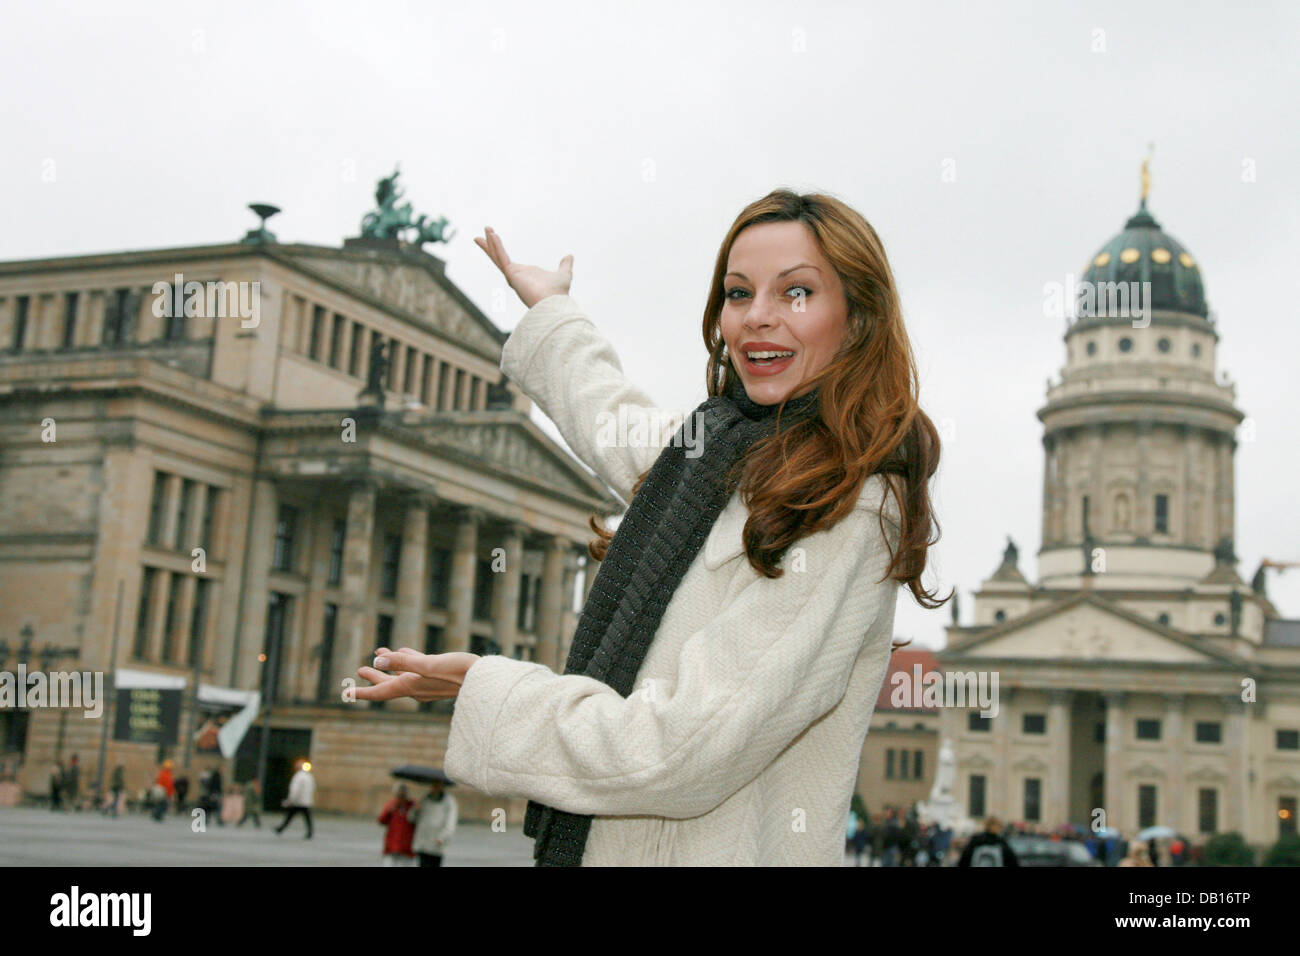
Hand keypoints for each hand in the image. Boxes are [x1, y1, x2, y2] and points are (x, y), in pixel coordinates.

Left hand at [355, 647, 480, 702]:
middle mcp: (418, 688)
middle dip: (374, 678)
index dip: (362, 691)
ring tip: (378, 654)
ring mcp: (429, 683)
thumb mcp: (430, 664)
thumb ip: (403, 663)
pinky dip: (407, 661)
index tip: (345, 693)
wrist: (486, 680)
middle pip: (389, 685)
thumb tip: (377, 661)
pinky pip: (417, 669)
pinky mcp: (439, 676)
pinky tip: (405, 652)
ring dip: (389, 666)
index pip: (381, 692)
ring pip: (403, 675)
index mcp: (412, 686)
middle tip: (359, 670)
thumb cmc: (460, 672)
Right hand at [474, 226, 572, 308]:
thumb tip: (569, 257)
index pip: (506, 261)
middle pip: (497, 258)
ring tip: (486, 228)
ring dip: (491, 243)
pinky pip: (502, 257)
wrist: (554, 304)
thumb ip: (565, 265)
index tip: (493, 241)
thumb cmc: (558, 293)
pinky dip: (497, 246)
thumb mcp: (564, 274)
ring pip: (497, 256)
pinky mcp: (512, 274)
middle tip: (479, 237)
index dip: (499, 250)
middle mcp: (515, 276)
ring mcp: (512, 275)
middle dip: (489, 247)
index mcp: (523, 275)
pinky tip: (492, 235)